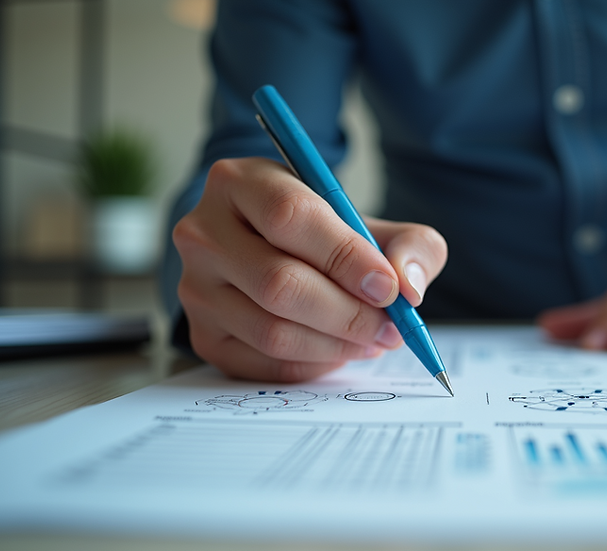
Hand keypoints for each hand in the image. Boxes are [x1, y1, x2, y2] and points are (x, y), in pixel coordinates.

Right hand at [173, 157, 446, 381]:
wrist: (277, 255)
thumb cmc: (328, 238)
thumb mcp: (375, 224)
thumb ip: (411, 245)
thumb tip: (409, 287)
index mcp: (240, 182)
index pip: (290, 216)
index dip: (346, 257)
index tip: (389, 288)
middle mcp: (203, 231)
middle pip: (278, 282)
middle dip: (348, 313)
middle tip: (391, 328)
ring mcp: (195, 286)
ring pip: (271, 329)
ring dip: (336, 344)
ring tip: (374, 340)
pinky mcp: (203, 334)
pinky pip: (264, 362)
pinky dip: (314, 363)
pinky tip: (341, 349)